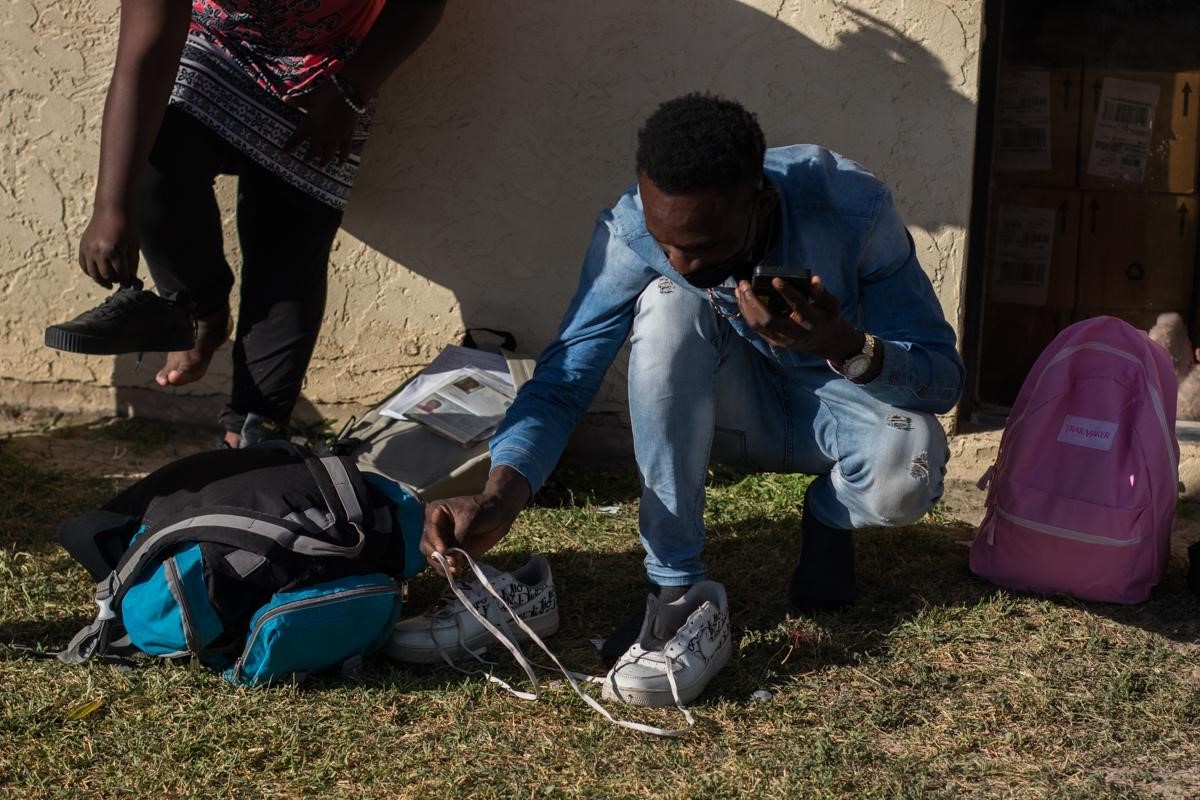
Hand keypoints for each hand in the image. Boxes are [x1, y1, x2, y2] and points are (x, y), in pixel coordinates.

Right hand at [78, 206, 138, 288]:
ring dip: (102, 280)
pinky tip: (98, 274)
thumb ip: (132, 263)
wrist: (112, 209)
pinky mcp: (83, 246)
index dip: (126, 281)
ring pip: (93, 273)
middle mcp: (99, 252)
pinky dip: (90, 272)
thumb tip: (131, 278)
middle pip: (106, 276)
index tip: (130, 284)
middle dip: (115, 281)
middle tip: (120, 282)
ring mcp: (89, 249)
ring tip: (109, 283)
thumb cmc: (127, 225)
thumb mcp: (134, 245)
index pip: (121, 274)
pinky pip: (84, 265)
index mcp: (114, 252)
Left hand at [282, 79, 359, 167]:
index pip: (296, 139)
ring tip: (320, 167)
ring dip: (323, 161)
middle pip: (313, 150)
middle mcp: (322, 134)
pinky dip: (342, 159)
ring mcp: (335, 136)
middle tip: (305, 161)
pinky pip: (344, 151)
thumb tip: (284, 99)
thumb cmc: (328, 92)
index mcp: (310, 125)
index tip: (283, 154)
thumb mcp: (311, 96)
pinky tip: (340, 164)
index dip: (289, 147)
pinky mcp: (347, 135)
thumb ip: (298, 100)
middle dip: (308, 157)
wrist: (349, 92)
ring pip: (328, 154)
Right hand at [419, 467, 531, 576]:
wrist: (499, 515)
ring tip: (455, 569)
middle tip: (451, 563)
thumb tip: (452, 561)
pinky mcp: (451, 552)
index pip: (429, 530)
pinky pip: (444, 564)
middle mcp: (435, 528)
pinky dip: (448, 569)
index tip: (443, 551)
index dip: (435, 542)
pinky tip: (456, 571)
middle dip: (437, 556)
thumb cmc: (484, 510)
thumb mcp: (471, 520)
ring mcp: (442, 541)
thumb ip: (460, 539)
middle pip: (427, 546)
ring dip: (442, 565)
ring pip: (433, 558)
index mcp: (435, 513)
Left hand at [734, 274, 862, 361]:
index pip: (797, 305)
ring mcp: (781, 340)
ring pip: (757, 325)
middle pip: (768, 319)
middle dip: (753, 301)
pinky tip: (742, 299)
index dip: (786, 292)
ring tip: (739, 289)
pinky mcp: (773, 342)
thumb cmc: (827, 318)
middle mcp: (794, 333)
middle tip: (745, 284)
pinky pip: (756, 328)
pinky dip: (746, 313)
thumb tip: (813, 279)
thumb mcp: (832, 305)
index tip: (775, 279)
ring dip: (745, 306)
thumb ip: (822, 293)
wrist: (823, 342)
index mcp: (810, 321)